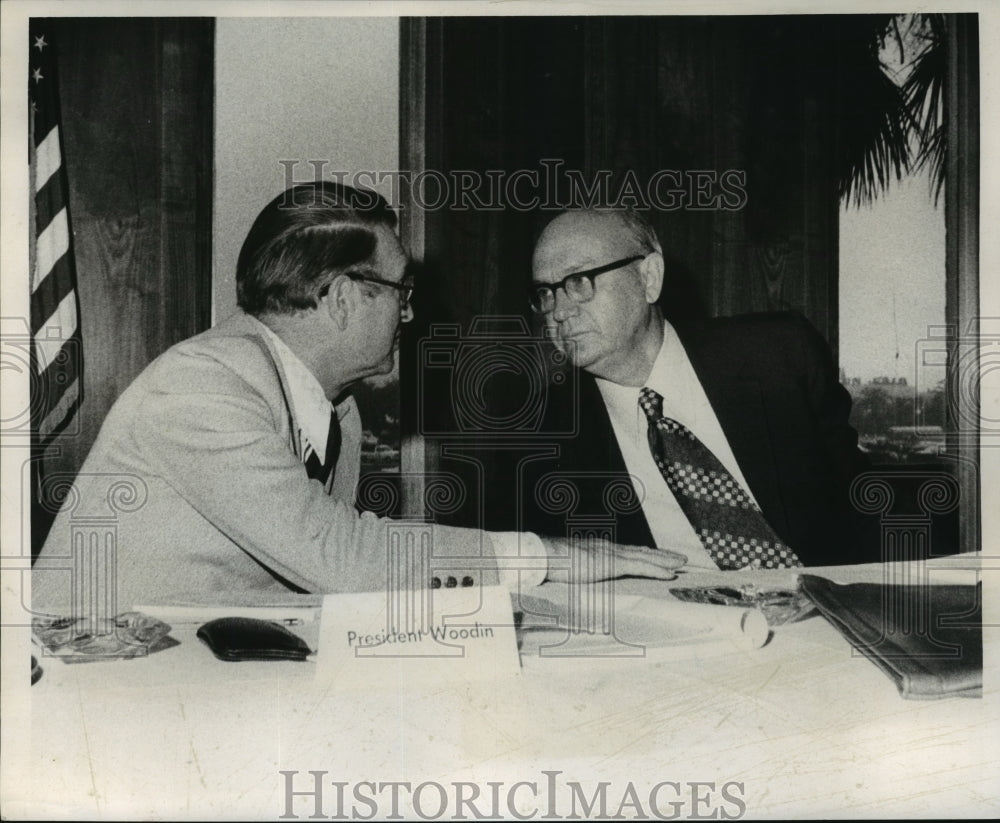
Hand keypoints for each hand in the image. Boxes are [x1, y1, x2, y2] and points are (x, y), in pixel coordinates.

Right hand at [540, 536, 686, 582]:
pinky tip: (669, 574)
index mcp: (601, 550)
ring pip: (646, 557)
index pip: (630, 552)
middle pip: (643, 551)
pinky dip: (657, 570)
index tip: (661, 557)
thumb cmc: (553, 563)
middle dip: (663, 555)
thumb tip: (587, 578)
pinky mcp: (612, 564)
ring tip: (682, 564)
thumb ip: (584, 570)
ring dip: (666, 561)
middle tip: (681, 558)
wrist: (545, 556)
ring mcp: (612, 555)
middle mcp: (610, 549)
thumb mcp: (573, 567)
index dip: (647, 554)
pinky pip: (640, 567)